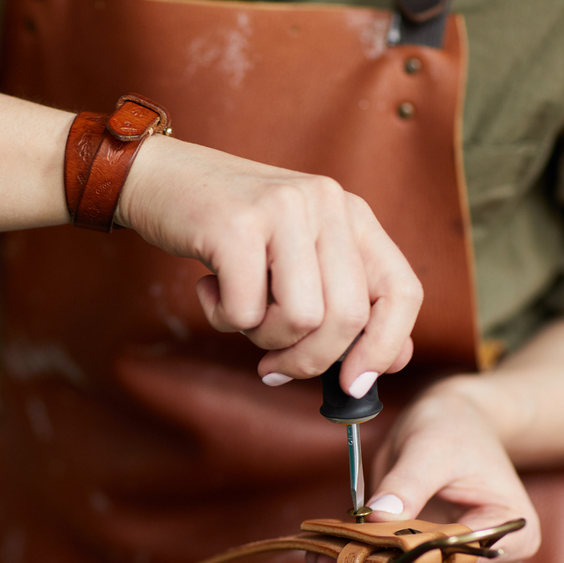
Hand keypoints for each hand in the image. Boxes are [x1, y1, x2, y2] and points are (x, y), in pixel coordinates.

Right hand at [117, 136, 421, 396]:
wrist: (160, 178)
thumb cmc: (229, 231)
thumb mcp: (296, 258)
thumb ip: (341, 300)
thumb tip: (390, 363)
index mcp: (352, 214)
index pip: (403, 292)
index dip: (385, 348)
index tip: (353, 384)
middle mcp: (327, 204)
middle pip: (349, 318)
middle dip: (309, 360)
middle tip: (274, 366)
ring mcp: (285, 210)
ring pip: (302, 320)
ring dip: (263, 336)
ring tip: (237, 309)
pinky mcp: (237, 225)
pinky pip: (246, 311)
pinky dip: (224, 318)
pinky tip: (209, 288)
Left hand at [306, 380, 540, 562]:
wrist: (454, 421)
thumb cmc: (451, 429)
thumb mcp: (428, 449)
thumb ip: (406, 484)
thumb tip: (377, 516)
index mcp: (516, 532)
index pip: (459, 558)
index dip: (411, 555)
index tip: (361, 548)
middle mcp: (498, 560)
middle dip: (384, 562)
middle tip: (329, 553)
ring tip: (328, 551)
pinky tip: (337, 551)